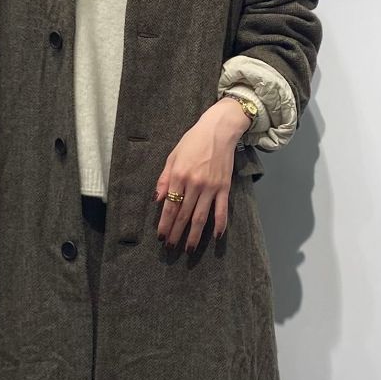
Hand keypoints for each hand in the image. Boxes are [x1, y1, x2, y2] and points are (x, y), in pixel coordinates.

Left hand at [153, 97, 250, 250]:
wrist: (218, 130)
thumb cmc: (193, 142)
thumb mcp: (173, 156)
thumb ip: (164, 179)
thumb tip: (156, 200)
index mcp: (179, 176)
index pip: (170, 206)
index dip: (165, 224)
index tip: (161, 237)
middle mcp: (194, 184)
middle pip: (184, 215)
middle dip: (176, 233)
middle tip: (170, 248)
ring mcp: (210, 187)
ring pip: (201, 217)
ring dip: (194, 235)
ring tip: (189, 249)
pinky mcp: (224, 187)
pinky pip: (222, 210)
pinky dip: (220, 225)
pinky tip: (216, 237)